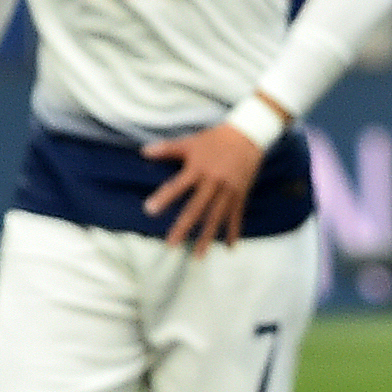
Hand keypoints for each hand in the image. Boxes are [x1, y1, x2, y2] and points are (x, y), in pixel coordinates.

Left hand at [141, 119, 265, 253]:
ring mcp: (229, 191)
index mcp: (198, 169)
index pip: (178, 185)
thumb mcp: (191, 142)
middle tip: (171, 244)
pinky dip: (233, 232)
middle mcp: (214, 182)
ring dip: (207, 237)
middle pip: (197, 208)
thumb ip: (168, 149)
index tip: (149, 210)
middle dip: (183, 227)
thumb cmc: (215, 139)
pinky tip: (229, 248)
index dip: (164, 197)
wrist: (248, 135)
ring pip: (216, 217)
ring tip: (198, 255)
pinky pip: (236, 216)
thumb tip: (144, 152)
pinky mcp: (241, 195)